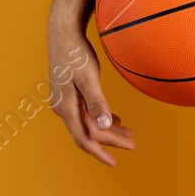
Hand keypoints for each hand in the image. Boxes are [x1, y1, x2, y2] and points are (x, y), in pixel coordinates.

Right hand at [46, 22, 135, 165]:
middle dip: (110, 140)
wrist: (62, 34)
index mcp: (66, 108)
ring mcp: (65, 102)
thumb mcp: (89, 78)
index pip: (84, 138)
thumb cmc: (75, 54)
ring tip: (128, 132)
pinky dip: (101, 118)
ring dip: (107, 129)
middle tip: (132, 144)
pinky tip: (115, 119)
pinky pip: (86, 113)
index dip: (100, 152)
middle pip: (88, 132)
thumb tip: (104, 125)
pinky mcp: (69, 94)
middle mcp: (62, 108)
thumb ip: (96, 102)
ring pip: (88, 123)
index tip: (115, 161)